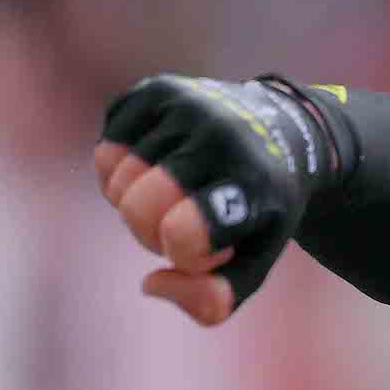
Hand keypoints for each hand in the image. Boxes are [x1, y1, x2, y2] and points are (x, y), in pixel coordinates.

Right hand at [94, 75, 335, 324]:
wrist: (283, 132)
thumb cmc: (262, 208)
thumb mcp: (256, 260)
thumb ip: (215, 299)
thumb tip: (152, 285)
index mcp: (252, 182)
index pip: (181, 234)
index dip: (185, 253)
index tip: (216, 241)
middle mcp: (220, 134)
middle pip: (137, 209)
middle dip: (151, 232)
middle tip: (186, 221)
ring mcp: (185, 106)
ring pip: (116, 183)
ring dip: (136, 202)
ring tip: (177, 193)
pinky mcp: (153, 91)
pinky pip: (105, 154)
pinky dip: (122, 173)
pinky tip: (159, 167)